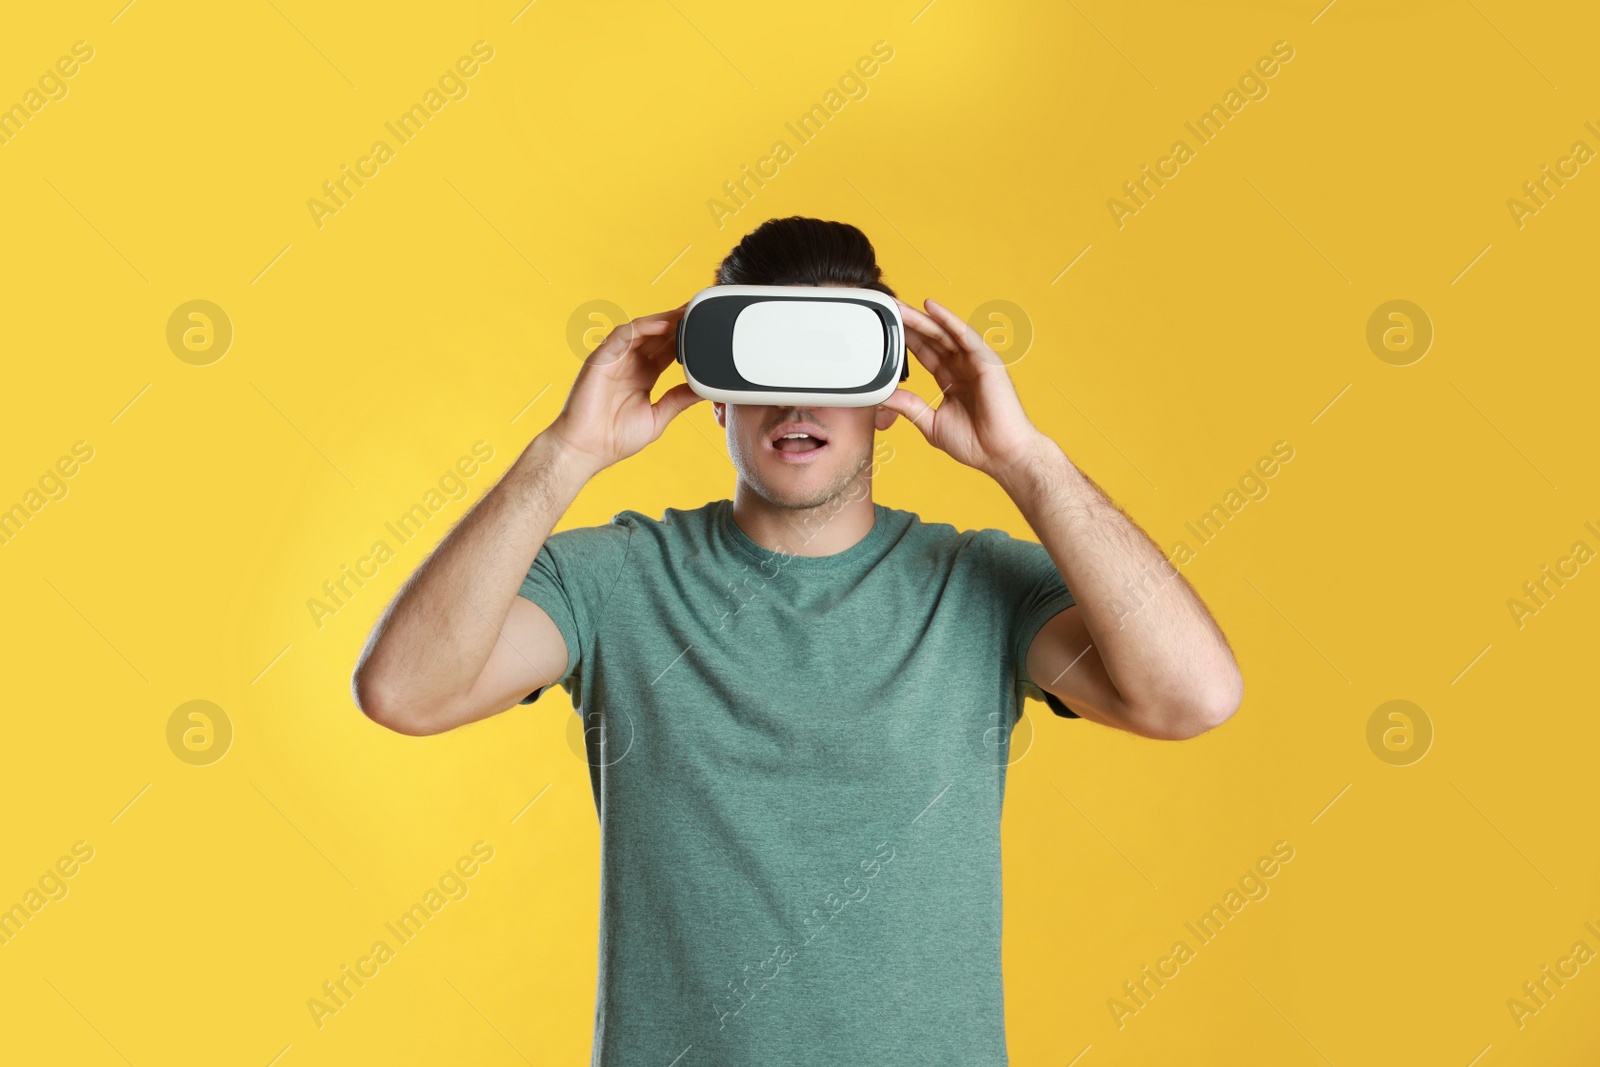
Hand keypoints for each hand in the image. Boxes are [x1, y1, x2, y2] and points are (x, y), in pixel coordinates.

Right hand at [545, 304, 702, 474]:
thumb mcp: (657, 417)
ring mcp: (616, 358)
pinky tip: (663, 325)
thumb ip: (678, 400)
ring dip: (664, 318)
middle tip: (701, 308)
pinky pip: (623, 335)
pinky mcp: (601, 358)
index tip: (707, 327)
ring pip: (642, 328)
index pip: (668, 348)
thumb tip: (704, 390)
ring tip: (686, 312)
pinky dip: (643, 327)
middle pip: (657, 333)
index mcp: (644, 374)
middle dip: (679, 320)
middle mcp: (630, 362)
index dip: (686, 336)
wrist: (586, 450)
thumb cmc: (615, 438)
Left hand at [877, 297, 1046, 480]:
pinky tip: (930, 308)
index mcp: (952, 380)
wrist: (1001, 454)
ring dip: (922, 318)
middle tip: (888, 308)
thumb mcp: (930, 423)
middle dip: (910, 323)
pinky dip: (948, 320)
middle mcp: (964, 367)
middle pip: (933, 338)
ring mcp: (976, 362)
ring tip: (900, 306)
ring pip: (944, 333)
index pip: (925, 353)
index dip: (906, 340)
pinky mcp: (987, 360)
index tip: (886, 329)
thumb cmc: (975, 443)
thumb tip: (882, 397)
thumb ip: (908, 407)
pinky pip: (964, 335)